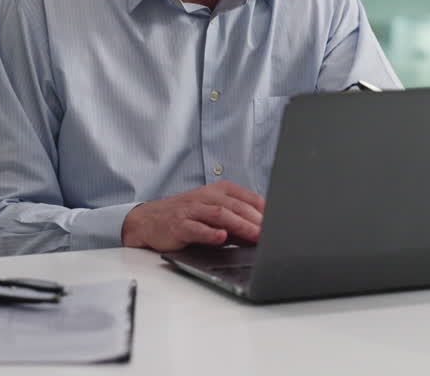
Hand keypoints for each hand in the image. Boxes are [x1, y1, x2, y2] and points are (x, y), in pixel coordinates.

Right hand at [121, 181, 264, 251]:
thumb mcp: (213, 214)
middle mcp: (206, 197)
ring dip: (240, 225)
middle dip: (256, 219)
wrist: (148, 221)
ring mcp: (192, 210)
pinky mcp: (179, 224)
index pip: (246, 198)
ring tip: (256, 235)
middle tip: (273, 232)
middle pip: (236, 206)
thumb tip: (263, 233)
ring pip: (220, 214)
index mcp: (218, 191)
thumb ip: (236, 221)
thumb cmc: (186, 217)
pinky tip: (221, 238)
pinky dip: (210, 233)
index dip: (265, 209)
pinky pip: (196, 228)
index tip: (281, 221)